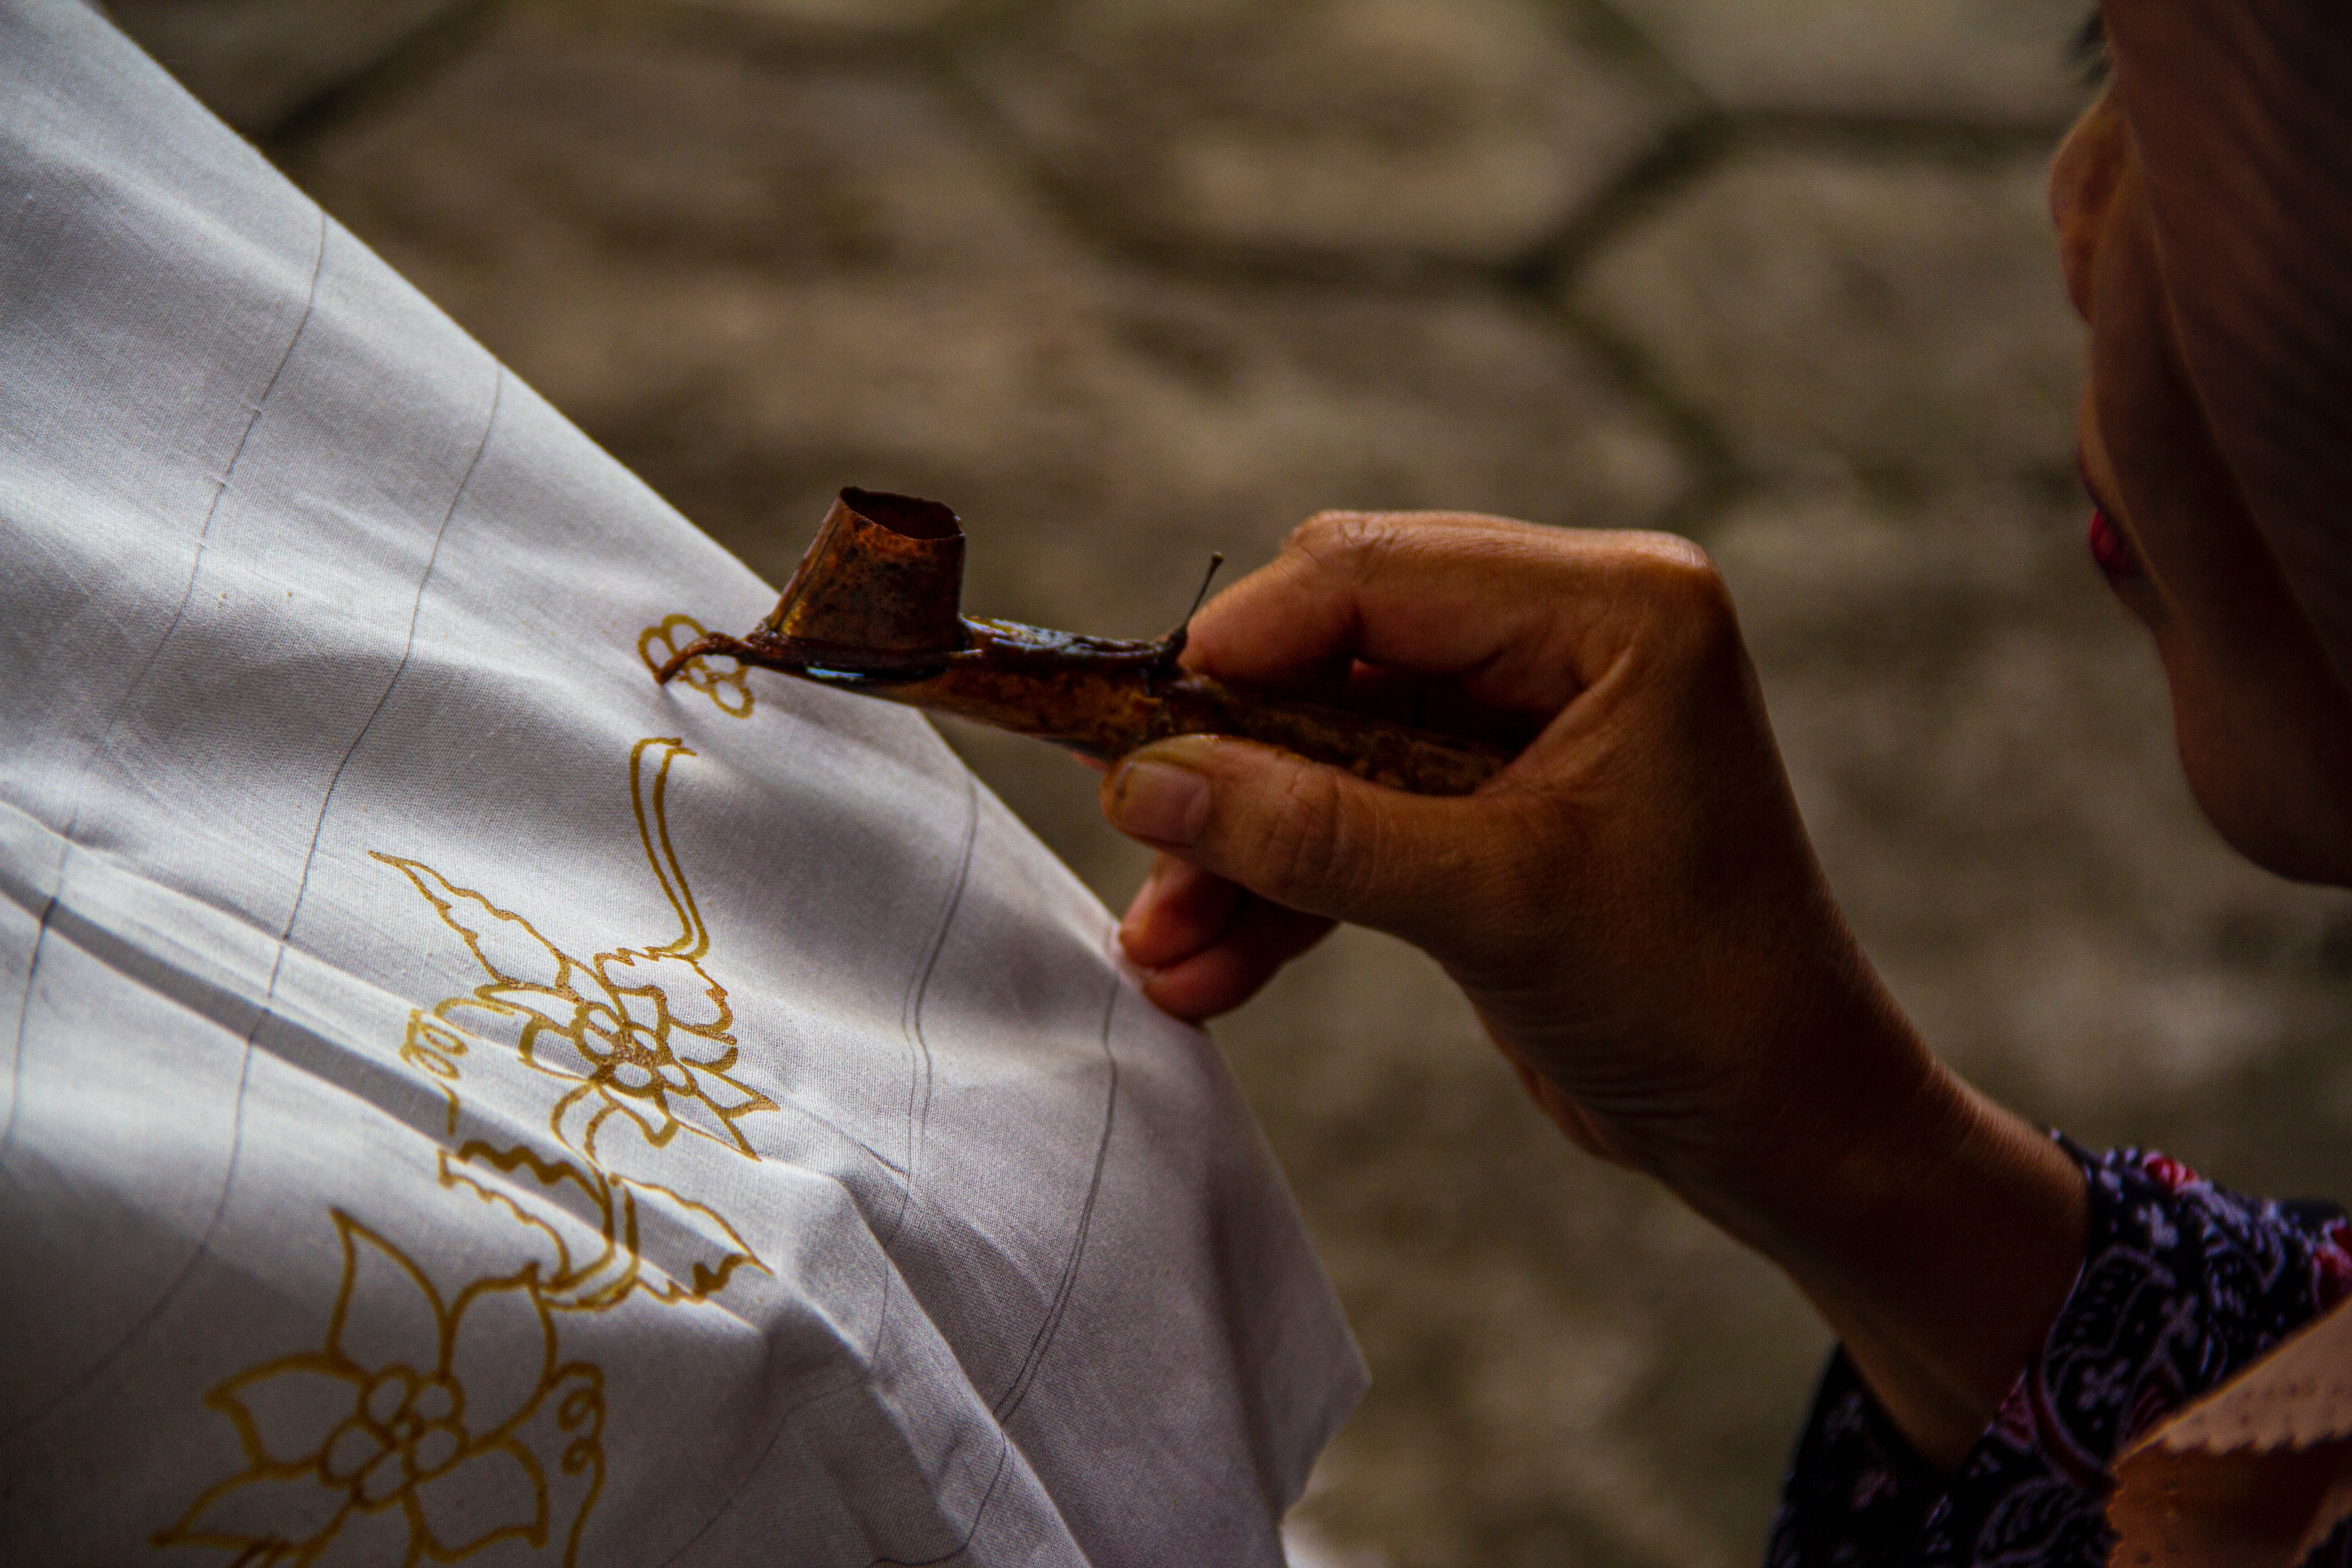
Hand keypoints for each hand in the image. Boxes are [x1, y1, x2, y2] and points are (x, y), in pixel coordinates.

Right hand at [1100, 511, 2084, 1464]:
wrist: (1783, 1130)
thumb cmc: (1695, 1001)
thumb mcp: (1493, 905)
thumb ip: (1314, 835)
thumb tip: (1145, 780)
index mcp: (1614, 606)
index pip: (1374, 576)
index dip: (1239, 646)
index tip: (1127, 727)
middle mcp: (1571, 634)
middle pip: (1334, 652)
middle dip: (1231, 766)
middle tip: (1138, 841)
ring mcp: (1526, 720)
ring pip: (1327, 745)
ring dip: (1242, 848)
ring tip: (1159, 951)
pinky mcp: (1493, 804)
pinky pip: (1356, 816)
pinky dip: (1284, 890)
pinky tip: (1207, 970)